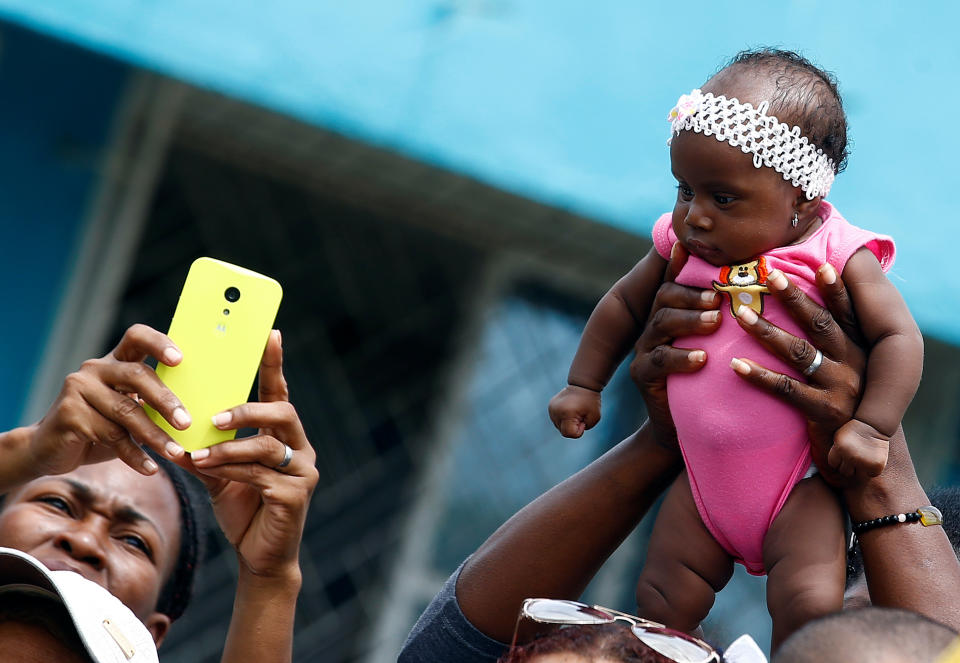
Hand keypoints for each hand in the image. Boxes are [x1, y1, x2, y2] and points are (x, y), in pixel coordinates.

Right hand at [28, 324, 188, 477]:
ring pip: (126, 411)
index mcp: (114, 361)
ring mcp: (79, 389)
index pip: (136, 337)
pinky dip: (134, 454)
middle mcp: (95, 369)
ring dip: (155, 435)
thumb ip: (151, 405)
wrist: (50, 448)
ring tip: (175, 453)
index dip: (159, 343)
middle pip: (137, 375)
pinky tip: (150, 468)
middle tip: (186, 423)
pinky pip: (110, 435)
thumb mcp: (127, 411)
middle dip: (165, 401)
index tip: (180, 359)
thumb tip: (194, 416)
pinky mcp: (69, 413)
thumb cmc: (100, 427)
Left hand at [179, 331, 318, 579]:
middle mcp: (301, 449)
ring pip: (268, 445)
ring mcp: (302, 472)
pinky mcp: (295, 495)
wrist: (260, 558)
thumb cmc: (244, 511)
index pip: (280, 394)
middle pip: (283, 413)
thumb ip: (207, 448)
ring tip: (199, 451)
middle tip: (215, 415)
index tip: (268, 333)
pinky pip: (260, 474)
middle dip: (248, 409)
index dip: (275, 364)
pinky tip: (208, 469)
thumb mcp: (220, 474)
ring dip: (230, 446)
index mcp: (286, 437)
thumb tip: (176, 425)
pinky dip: (230, 469)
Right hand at [548, 385, 600, 437]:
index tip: (583, 420)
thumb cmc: (590, 401)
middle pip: (563, 431)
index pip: (569, 434)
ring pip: (559, 427)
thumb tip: (571, 430)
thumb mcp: (594, 418)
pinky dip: (564, 419)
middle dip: (573, 427)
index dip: (579, 431)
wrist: (582, 385)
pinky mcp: (550, 407)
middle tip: (580, 415)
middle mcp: (556, 411)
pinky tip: (569, 410)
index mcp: (566, 413)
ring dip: (568, 423)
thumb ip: (583, 429)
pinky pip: (557, 421)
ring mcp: (551, 409)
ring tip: (574, 412)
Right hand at [627, 245, 720, 444]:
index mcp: (672, 315)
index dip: (678, 265)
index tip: (687, 247)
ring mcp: (646, 350)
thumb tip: (761, 290)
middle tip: (718, 296)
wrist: (685, 427)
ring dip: (690, 320)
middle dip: (691, 294)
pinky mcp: (643, 375)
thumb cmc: (711, 383)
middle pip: (665, 298)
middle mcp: (655, 328)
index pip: (675, 283)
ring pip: (661, 324)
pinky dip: (681, 357)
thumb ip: (728, 320)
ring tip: (716, 321)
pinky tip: (703, 358)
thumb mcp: (719, 347)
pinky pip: (659, 361)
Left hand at [727, 264, 865, 485]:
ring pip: (798, 352)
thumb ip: (833, 345)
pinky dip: (760, 376)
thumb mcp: (848, 370)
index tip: (822, 263)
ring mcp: (839, 387)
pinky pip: (786, 390)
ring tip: (740, 313)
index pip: (845, 313)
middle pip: (819, 324)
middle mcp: (853, 364)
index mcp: (858, 349)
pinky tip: (735, 366)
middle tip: (769, 274)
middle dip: (794, 297)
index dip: (835, 288)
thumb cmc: (846, 405)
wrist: (862, 458)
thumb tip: (808, 307)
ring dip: (766, 331)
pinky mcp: (823, 412)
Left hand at [830, 418, 888, 478]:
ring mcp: (864, 461)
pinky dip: (872, 469)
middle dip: (849, 466)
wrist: (873, 424)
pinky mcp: (876, 465)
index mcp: (839, 448)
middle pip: (845, 472)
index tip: (844, 456)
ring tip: (863, 458)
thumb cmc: (854, 429)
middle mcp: (850, 456)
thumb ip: (836, 449)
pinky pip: (872, 474)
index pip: (833, 464)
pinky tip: (872, 460)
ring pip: (858, 475)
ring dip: (860, 469)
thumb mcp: (839, 436)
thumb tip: (831, 466)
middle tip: (855, 457)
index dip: (838, 461)